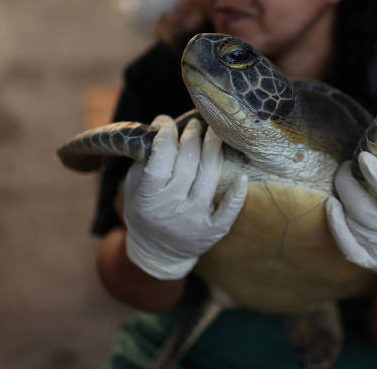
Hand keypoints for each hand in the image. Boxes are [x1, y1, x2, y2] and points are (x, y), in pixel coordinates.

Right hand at [123, 115, 247, 279]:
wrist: (158, 253)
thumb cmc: (145, 213)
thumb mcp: (134, 188)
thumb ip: (144, 158)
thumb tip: (161, 122)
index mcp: (149, 197)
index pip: (160, 158)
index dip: (166, 136)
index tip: (167, 123)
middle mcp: (173, 207)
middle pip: (188, 162)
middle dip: (192, 137)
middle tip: (195, 124)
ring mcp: (195, 218)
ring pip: (209, 176)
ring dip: (213, 150)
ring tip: (214, 133)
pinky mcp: (214, 230)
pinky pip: (230, 209)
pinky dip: (237, 193)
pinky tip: (242, 176)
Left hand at [326, 151, 376, 298]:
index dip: (376, 176)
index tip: (363, 156)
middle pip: (362, 207)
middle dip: (347, 181)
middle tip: (348, 165)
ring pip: (351, 219)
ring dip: (343, 196)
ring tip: (348, 181)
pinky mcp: (367, 259)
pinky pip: (345, 245)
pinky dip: (335, 224)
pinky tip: (333, 205)